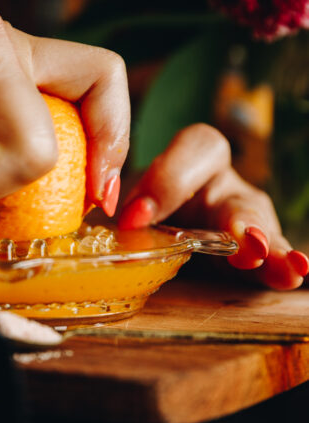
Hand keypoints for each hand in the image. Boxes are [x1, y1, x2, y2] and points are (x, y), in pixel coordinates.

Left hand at [117, 124, 308, 289]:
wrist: (153, 229)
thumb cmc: (144, 205)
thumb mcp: (131, 198)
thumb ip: (134, 204)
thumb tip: (130, 223)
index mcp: (195, 159)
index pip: (198, 148)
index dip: (168, 179)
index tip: (135, 218)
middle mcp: (226, 186)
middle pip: (238, 198)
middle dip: (242, 221)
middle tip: (246, 241)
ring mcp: (246, 219)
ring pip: (262, 229)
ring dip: (270, 247)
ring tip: (288, 263)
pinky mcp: (256, 252)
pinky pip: (271, 258)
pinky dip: (281, 267)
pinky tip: (294, 274)